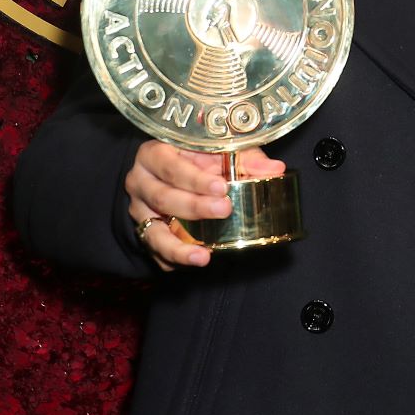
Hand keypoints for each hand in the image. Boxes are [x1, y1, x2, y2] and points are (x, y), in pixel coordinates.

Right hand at [124, 139, 285, 269]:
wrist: (171, 172)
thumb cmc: (198, 157)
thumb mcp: (220, 151)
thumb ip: (247, 159)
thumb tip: (275, 169)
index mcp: (154, 154)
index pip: (170, 166)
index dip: (195, 178)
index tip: (222, 187)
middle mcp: (140, 182)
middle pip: (162, 197)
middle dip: (194, 207)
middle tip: (223, 210)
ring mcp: (139, 210)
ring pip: (153, 231)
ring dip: (178, 247)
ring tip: (202, 257)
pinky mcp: (144, 232)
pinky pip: (155, 251)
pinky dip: (173, 260)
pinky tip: (192, 262)